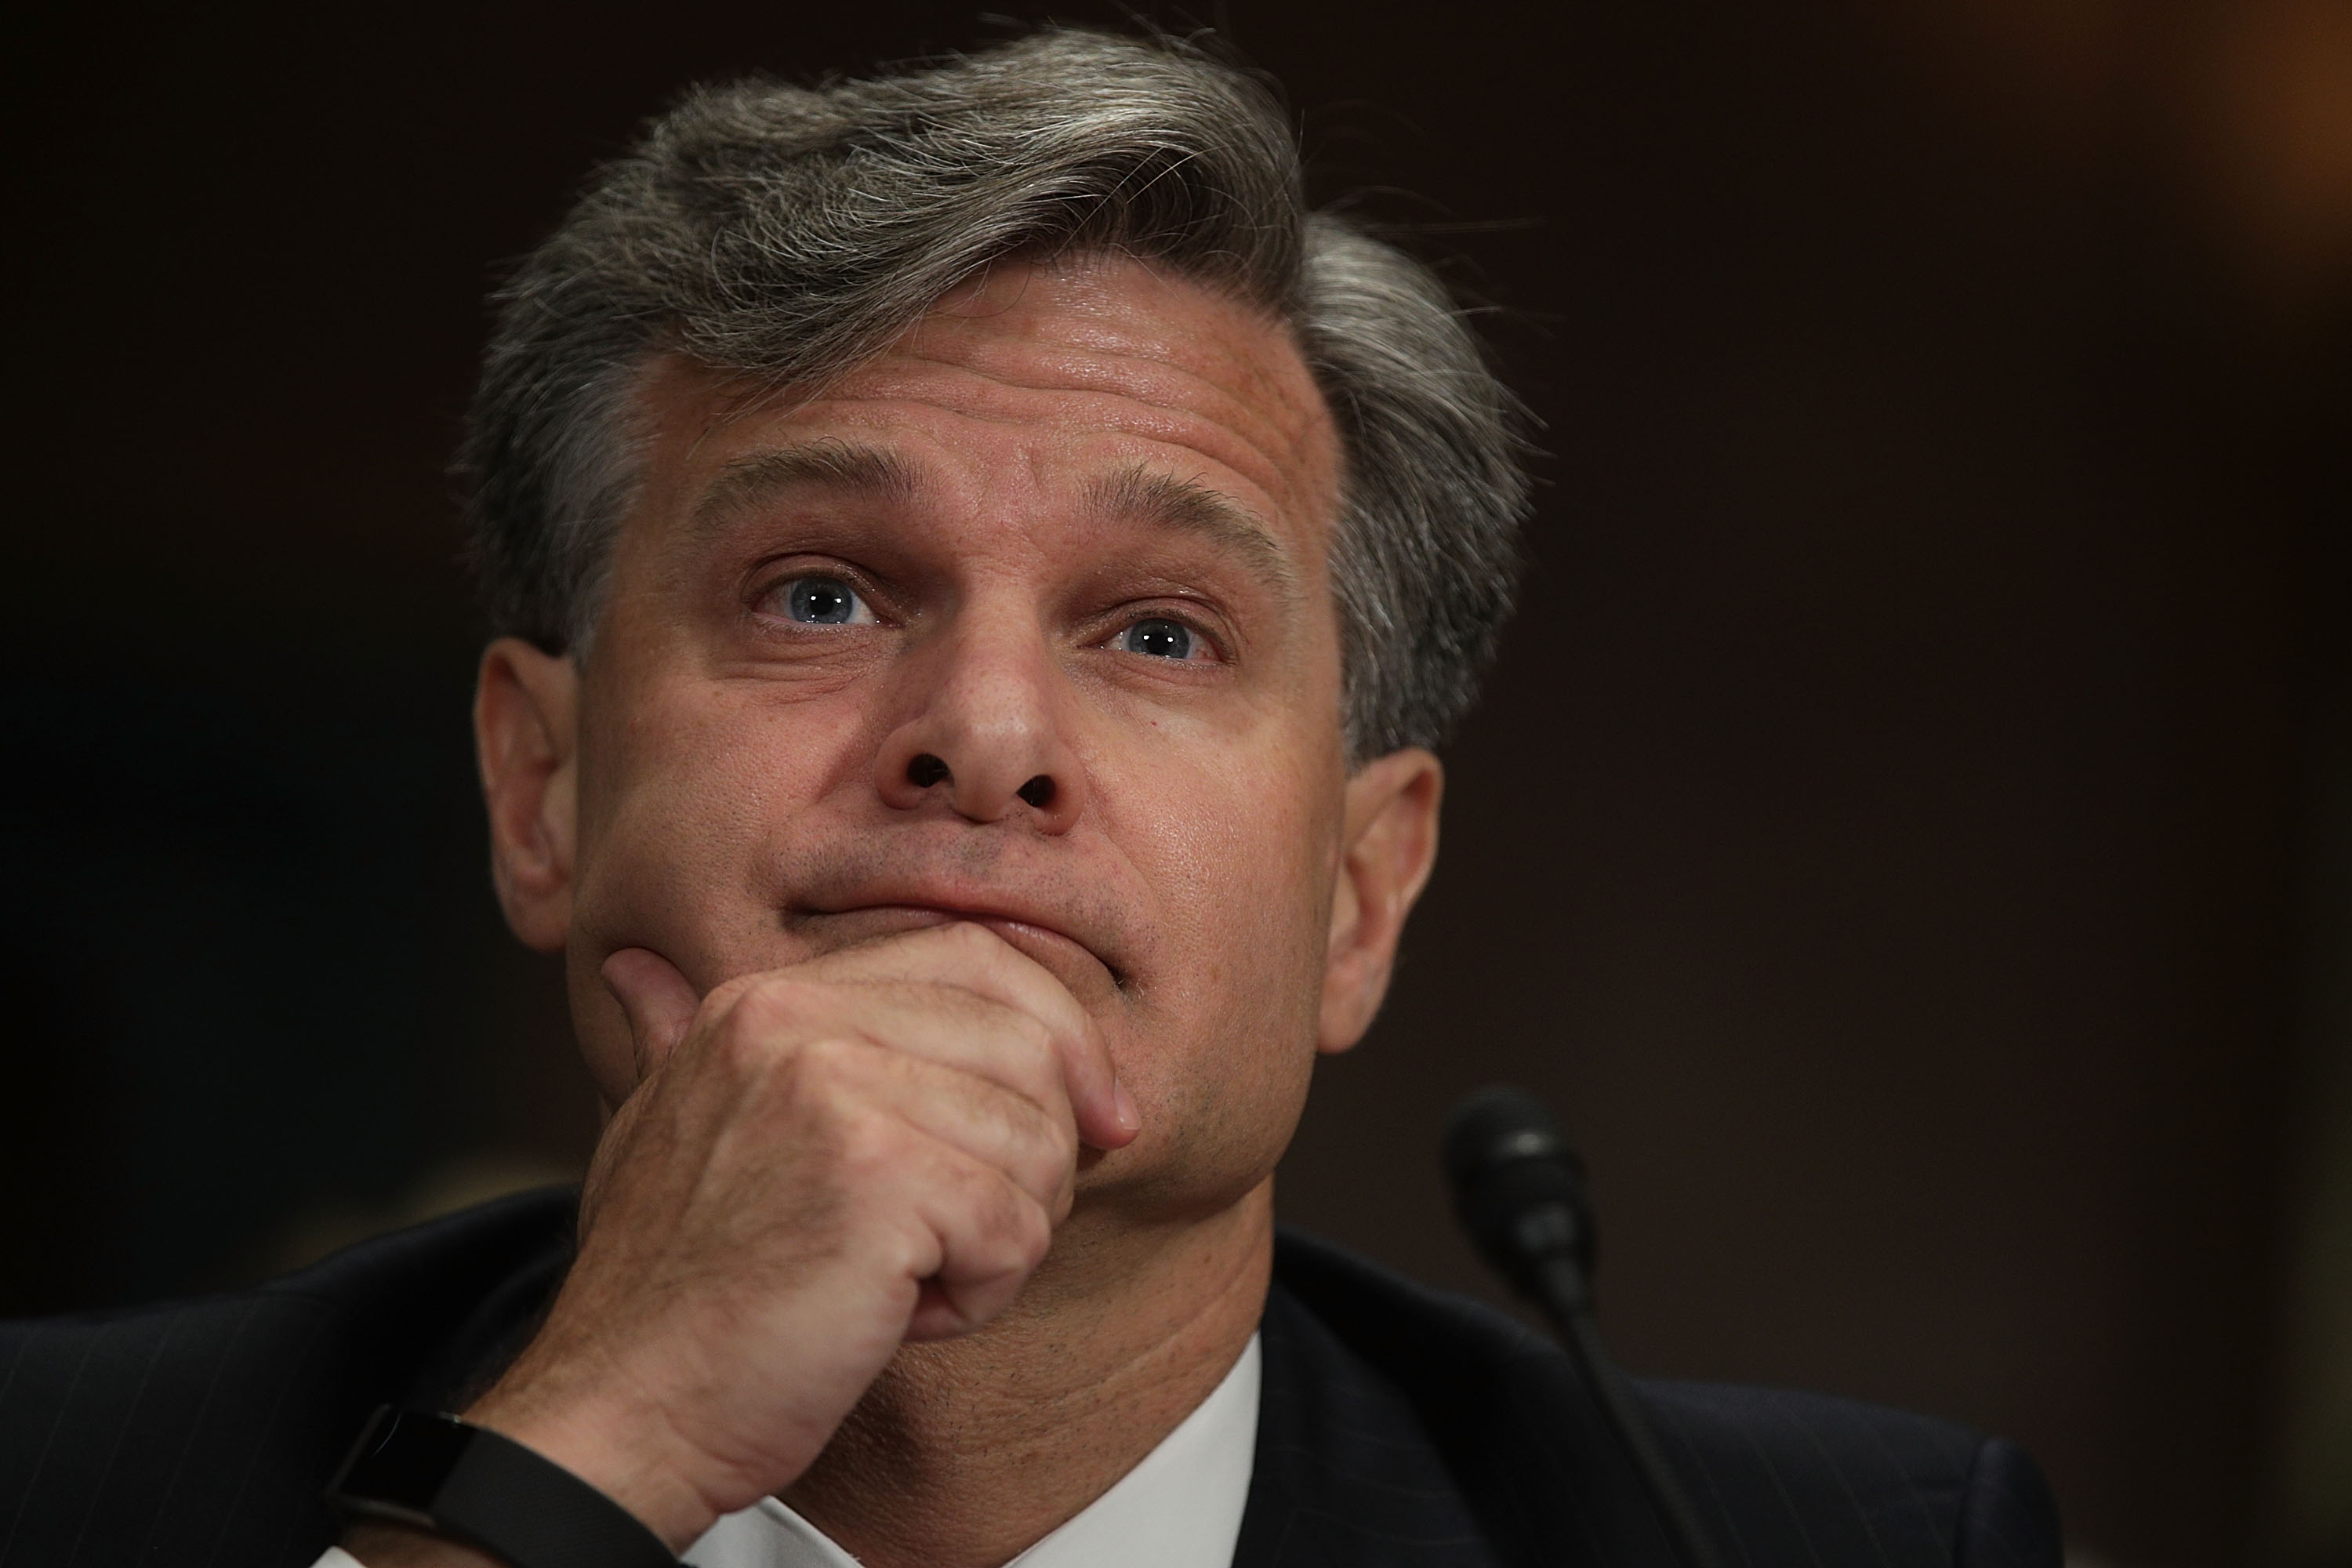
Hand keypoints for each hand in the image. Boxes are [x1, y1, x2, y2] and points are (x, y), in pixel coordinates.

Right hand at [453, 921, 1136, 1551]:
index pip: (976, 959)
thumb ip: (677, 1040)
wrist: (619, 1413)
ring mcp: (833, 1093)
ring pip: (1039, 1142)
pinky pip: (1018, 1228)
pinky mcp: (874, 1180)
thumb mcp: (667, 1131)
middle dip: (1045, 1151)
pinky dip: (983, 1295)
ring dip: (1003, 1237)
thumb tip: (637, 970)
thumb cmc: (672, 1291)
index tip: (1096, 1115)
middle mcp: (796, 1022)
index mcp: (765, 1000)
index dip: (1060, 1035)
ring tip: (906, 1280)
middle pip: (1030, 1044)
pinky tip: (898, 1319)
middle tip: (972, 1234)